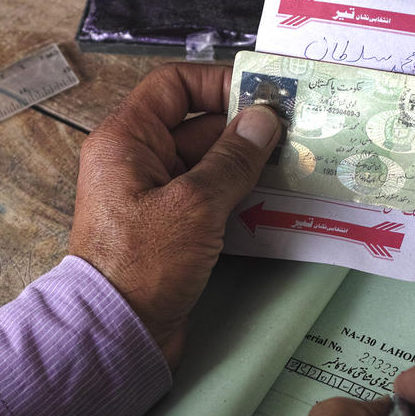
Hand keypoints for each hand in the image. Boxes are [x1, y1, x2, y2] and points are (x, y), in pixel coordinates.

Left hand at [68, 63, 279, 367]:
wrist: (116, 332)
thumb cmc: (141, 265)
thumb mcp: (194, 204)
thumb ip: (232, 159)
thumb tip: (262, 120)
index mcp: (126, 140)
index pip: (174, 86)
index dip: (218, 83)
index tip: (263, 94)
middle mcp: (137, 162)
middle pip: (198, 126)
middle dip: (246, 130)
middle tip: (297, 135)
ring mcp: (154, 197)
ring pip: (209, 165)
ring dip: (249, 166)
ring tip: (298, 166)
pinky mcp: (171, 229)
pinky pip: (210, 199)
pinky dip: (240, 196)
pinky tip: (278, 201)